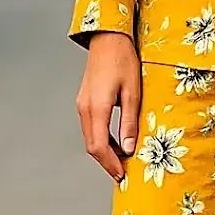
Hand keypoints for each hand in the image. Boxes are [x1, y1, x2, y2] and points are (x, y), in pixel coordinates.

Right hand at [75, 31, 141, 182]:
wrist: (108, 38)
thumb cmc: (123, 61)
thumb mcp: (132, 93)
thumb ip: (129, 122)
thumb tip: (129, 148)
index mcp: (96, 108)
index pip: (99, 146)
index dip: (110, 164)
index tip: (121, 175)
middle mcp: (84, 109)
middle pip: (91, 145)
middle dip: (106, 162)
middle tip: (122, 173)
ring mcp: (82, 104)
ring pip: (90, 137)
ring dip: (104, 151)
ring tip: (121, 160)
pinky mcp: (84, 101)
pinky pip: (90, 127)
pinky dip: (101, 139)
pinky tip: (115, 141)